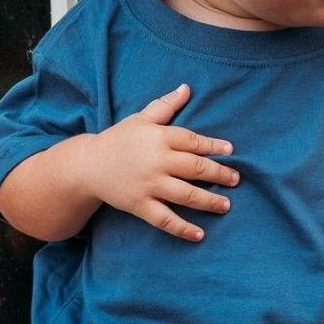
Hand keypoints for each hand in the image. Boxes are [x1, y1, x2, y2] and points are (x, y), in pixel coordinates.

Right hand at [84, 81, 239, 241]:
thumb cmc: (118, 139)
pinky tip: (200, 235)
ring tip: (226, 205)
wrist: (87, 165)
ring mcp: (148, 185)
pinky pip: (165, 219)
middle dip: (219, 174)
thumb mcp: (141, 119)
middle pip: (195, 168)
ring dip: (209, 201)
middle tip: (236, 179)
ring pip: (186, 195)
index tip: (230, 151)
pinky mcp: (140, 205)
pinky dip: (183, 228)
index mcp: (158, 137)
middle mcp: (156, 161)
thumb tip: (187, 88)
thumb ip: (166, 105)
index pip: (193, 141)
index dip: (213, 146)